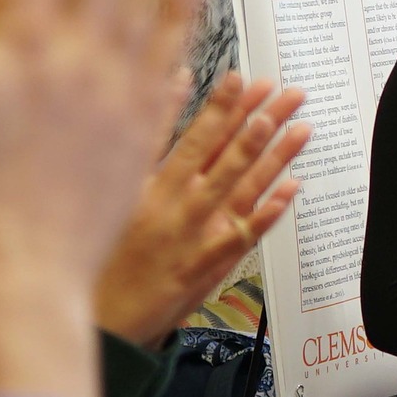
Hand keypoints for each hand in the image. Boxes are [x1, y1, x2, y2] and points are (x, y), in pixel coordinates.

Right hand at [94, 74, 309, 347]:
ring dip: (273, 159)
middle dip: (261, 121)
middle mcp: (174, 207)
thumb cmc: (105, 254)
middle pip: (225, 157)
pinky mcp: (201, 269)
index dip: (221, 107)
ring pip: (239, 191)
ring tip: (299, 129)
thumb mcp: (114, 193)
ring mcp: (191, 238)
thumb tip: (164, 97)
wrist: (96, 316)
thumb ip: (143, 142)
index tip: (243, 79)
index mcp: (151, 187)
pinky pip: (239, 240)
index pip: (193, 138)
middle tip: (290, 95)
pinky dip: (265, 216)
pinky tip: (289, 192)